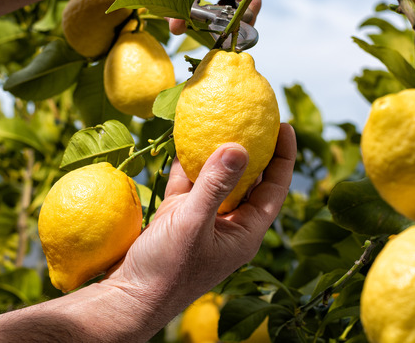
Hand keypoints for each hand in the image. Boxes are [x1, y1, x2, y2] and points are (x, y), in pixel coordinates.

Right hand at [102, 123, 296, 318]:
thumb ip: (215, 185)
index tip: (285, 125)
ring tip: (220, 118)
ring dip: (216, 151)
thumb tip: (240, 146)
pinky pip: (187, 182)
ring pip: (216, 178)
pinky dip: (186, 162)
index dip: (283, 157)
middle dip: (251, 148)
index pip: (274, 188)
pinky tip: (183, 137)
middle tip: (253, 115)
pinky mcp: (177, 216)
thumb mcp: (193, 224)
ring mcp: (202, 219)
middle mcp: (228, 223)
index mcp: (245, 232)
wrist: (129, 298)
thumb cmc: (167, 269)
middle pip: (249, 179)